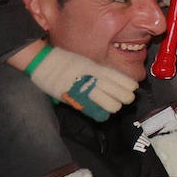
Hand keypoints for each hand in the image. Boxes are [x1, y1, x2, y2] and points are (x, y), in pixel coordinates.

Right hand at [20, 45, 137, 121]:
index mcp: (96, 68)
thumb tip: (111, 79)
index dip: (128, 84)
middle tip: (126, 99)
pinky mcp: (74, 99)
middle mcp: (94, 79)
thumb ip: (97, 71)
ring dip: (114, 106)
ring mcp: (85, 90)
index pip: (119, 78)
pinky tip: (102, 114)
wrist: (43, 62)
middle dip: (126, 97)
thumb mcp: (85, 62)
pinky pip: (93, 110)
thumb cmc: (64, 61)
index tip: (133, 88)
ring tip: (115, 106)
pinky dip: (99, 114)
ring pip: (110, 103)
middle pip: (119, 92)